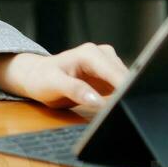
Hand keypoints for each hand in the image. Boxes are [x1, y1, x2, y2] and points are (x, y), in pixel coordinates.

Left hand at [0, 44, 128, 109]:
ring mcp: (108, 63)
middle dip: (129, 94)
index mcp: (91, 54)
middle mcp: (103, 54)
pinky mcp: (109, 74)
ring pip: (127, 81)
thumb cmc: (41, 78)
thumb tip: (97, 100)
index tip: (131, 105)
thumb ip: (75, 90)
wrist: (36, 75)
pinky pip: (123, 86)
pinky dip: (123, 96)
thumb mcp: (53, 84)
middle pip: (125, 77)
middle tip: (129, 113)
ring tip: (123, 111)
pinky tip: (119, 106)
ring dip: (127, 95)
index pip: (116, 73)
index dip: (125, 89)